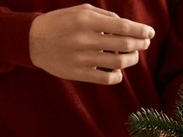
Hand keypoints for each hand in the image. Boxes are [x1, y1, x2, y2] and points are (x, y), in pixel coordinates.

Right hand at [29, 4, 154, 84]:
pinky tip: (118, 71)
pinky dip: (117, 76)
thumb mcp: (80, 11)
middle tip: (145, 43)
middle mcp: (86, 39)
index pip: (124, 27)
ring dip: (132, 60)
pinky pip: (106, 78)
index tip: (150, 33)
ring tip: (132, 56)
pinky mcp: (79, 73)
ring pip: (119, 63)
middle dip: (140, 44)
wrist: (32, 41)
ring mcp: (82, 58)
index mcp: (87, 21)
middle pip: (125, 45)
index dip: (141, 30)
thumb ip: (105, 16)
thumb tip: (126, 26)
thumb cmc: (60, 22)